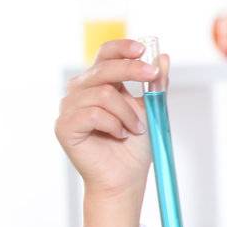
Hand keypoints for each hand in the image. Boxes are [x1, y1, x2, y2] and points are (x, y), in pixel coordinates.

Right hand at [56, 39, 164, 226]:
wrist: (126, 178)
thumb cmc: (135, 145)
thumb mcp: (151, 109)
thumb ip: (155, 84)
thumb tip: (162, 56)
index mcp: (100, 82)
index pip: (106, 54)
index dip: (123, 48)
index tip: (143, 49)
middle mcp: (81, 91)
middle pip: (104, 68)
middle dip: (132, 70)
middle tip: (153, 77)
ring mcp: (69, 108)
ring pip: (105, 94)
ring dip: (128, 112)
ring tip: (134, 129)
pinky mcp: (64, 126)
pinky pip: (93, 113)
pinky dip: (114, 124)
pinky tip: (118, 135)